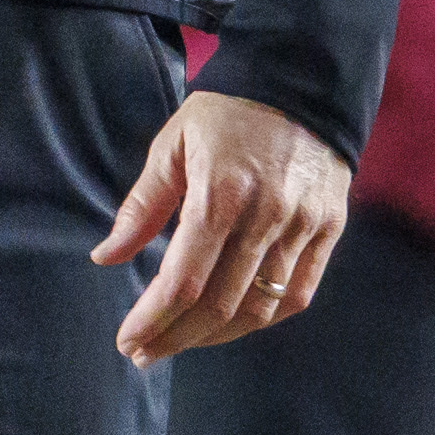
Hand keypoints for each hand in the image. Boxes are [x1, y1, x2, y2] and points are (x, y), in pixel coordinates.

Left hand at [94, 93, 351, 357]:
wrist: (302, 81)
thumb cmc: (227, 113)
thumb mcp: (173, 145)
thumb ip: (142, 206)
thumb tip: (106, 259)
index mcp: (221, 193)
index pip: (183, 281)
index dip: (152, 320)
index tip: (127, 340)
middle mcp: (267, 216)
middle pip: (219, 305)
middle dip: (175, 338)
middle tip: (143, 352)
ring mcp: (303, 225)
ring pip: (259, 308)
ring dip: (216, 336)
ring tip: (183, 341)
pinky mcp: (329, 227)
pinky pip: (298, 293)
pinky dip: (263, 317)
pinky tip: (233, 323)